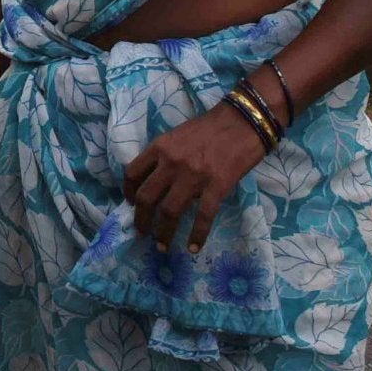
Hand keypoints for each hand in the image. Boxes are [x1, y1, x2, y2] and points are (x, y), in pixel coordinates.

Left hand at [122, 105, 266, 254]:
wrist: (242, 122)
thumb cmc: (209, 128)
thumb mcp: (176, 136)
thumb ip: (164, 156)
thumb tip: (154, 182)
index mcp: (160, 147)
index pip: (132, 173)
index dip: (128, 192)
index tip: (131, 203)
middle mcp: (172, 163)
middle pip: (147, 197)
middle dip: (141, 219)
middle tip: (142, 232)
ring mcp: (194, 176)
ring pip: (170, 211)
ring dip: (163, 233)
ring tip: (161, 246)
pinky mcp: (217, 187)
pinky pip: (203, 217)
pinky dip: (197, 236)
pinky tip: (193, 248)